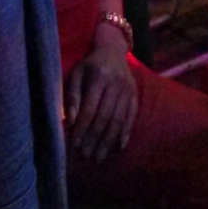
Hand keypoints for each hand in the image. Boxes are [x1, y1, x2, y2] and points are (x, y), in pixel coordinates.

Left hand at [64, 26, 138, 162]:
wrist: (113, 50)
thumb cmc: (90, 65)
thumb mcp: (77, 74)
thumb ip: (73, 96)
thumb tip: (71, 121)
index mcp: (99, 77)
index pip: (90, 108)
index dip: (82, 128)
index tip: (74, 145)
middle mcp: (116, 84)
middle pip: (105, 117)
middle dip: (94, 139)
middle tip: (86, 155)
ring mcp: (128, 90)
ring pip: (119, 120)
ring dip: (108, 141)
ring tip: (99, 157)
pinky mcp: (136, 95)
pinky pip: (132, 117)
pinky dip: (126, 133)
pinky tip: (119, 147)